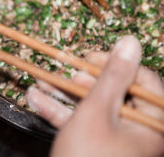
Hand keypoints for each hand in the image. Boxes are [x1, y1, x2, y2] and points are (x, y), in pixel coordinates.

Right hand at [26, 36, 163, 156]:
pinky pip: (80, 124)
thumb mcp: (98, 111)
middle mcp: (137, 131)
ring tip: (40, 80)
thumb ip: (113, 76)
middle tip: (66, 73)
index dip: (115, 63)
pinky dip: (60, 112)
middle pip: (112, 93)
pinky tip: (36, 99)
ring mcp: (114, 141)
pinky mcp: (95, 147)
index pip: (142, 80)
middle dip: (81, 81)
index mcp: (152, 122)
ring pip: (91, 108)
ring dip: (63, 95)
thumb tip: (130, 43)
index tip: (90, 56)